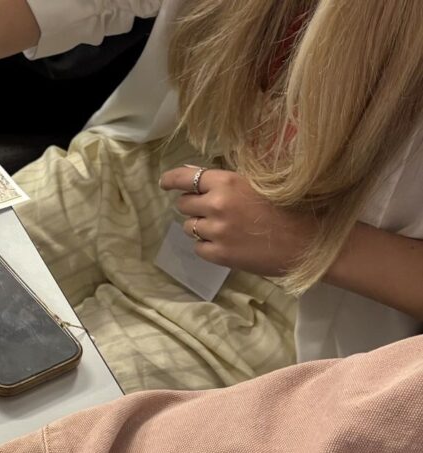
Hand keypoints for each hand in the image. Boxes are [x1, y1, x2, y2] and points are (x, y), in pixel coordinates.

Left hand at [159, 166, 318, 276]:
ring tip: (226, 228)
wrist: (311, 243)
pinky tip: (229, 244)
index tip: (164, 183)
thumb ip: (226, 182)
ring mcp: (216, 232)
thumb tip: (193, 174)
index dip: (171, 180)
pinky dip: (208, 246)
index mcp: (228, 182)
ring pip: (189, 227)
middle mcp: (217, 205)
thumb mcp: (259, 185)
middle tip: (212, 210)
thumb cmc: (293, 209)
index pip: (186, 178)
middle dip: (193, 206)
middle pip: (184, 204)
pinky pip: (199, 248)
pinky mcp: (219, 255)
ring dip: (201, 226)